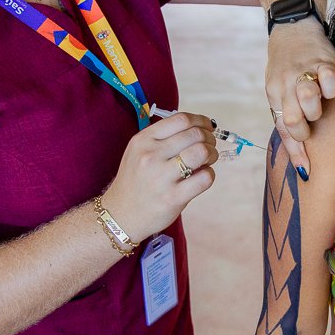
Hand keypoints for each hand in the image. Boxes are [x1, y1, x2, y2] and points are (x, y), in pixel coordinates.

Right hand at [99, 113, 218, 242]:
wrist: (121, 214)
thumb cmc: (136, 180)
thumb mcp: (139, 151)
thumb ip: (164, 137)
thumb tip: (200, 127)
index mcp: (144, 140)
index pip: (181, 120)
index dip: (201, 121)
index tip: (207, 127)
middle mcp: (151, 155)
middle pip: (195, 134)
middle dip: (209, 138)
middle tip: (209, 146)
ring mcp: (162, 177)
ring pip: (202, 152)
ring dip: (212, 154)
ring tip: (208, 160)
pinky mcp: (174, 197)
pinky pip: (205, 178)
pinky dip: (210, 174)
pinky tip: (202, 177)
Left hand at [265, 21, 334, 178]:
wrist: (293, 28)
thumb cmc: (287, 66)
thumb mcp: (279, 88)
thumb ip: (287, 112)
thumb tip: (298, 149)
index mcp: (273, 93)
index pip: (281, 128)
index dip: (295, 152)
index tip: (306, 171)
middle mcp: (285, 84)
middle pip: (292, 119)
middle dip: (304, 131)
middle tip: (311, 126)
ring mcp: (304, 72)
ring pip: (308, 99)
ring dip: (316, 110)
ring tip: (319, 105)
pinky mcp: (323, 61)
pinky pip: (328, 81)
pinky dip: (331, 89)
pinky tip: (330, 86)